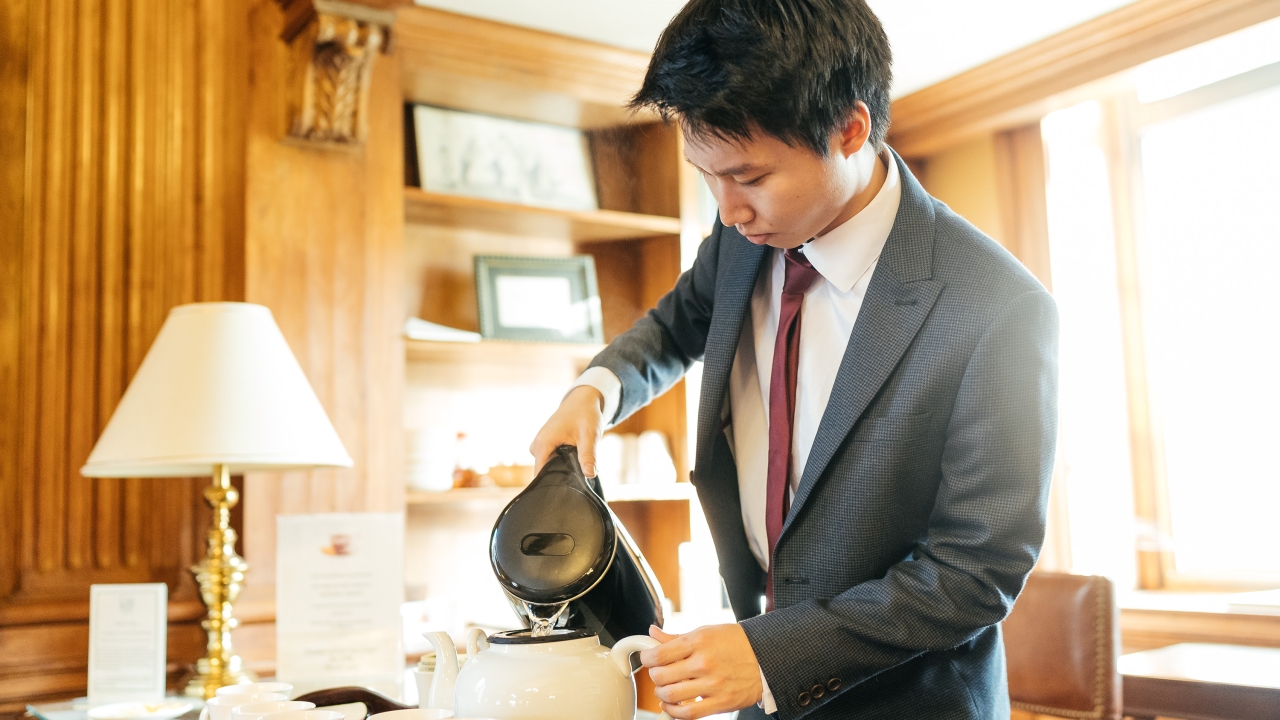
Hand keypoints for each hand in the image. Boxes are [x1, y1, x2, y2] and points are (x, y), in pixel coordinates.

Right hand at [529, 385, 606, 475]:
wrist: (582, 400)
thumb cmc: (585, 415)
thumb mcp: (590, 436)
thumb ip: (589, 456)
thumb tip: (590, 475)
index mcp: (542, 444)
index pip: (540, 474)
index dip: (553, 484)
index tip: (567, 490)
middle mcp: (536, 446)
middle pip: (544, 472)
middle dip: (560, 477)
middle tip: (578, 478)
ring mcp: (539, 445)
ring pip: (548, 467)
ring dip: (562, 469)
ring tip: (577, 466)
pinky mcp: (544, 446)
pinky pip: (550, 460)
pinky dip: (562, 462)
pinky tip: (573, 460)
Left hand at [639, 624, 763, 718]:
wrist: (765, 657)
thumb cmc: (735, 643)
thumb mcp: (706, 632)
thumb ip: (676, 637)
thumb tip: (652, 633)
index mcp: (699, 641)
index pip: (659, 654)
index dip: (646, 658)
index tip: (647, 659)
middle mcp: (704, 662)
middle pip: (662, 676)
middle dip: (654, 676)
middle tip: (658, 674)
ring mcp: (713, 684)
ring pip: (672, 695)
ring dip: (661, 694)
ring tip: (665, 689)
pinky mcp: (721, 702)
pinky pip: (688, 713)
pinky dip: (674, 712)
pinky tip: (672, 705)